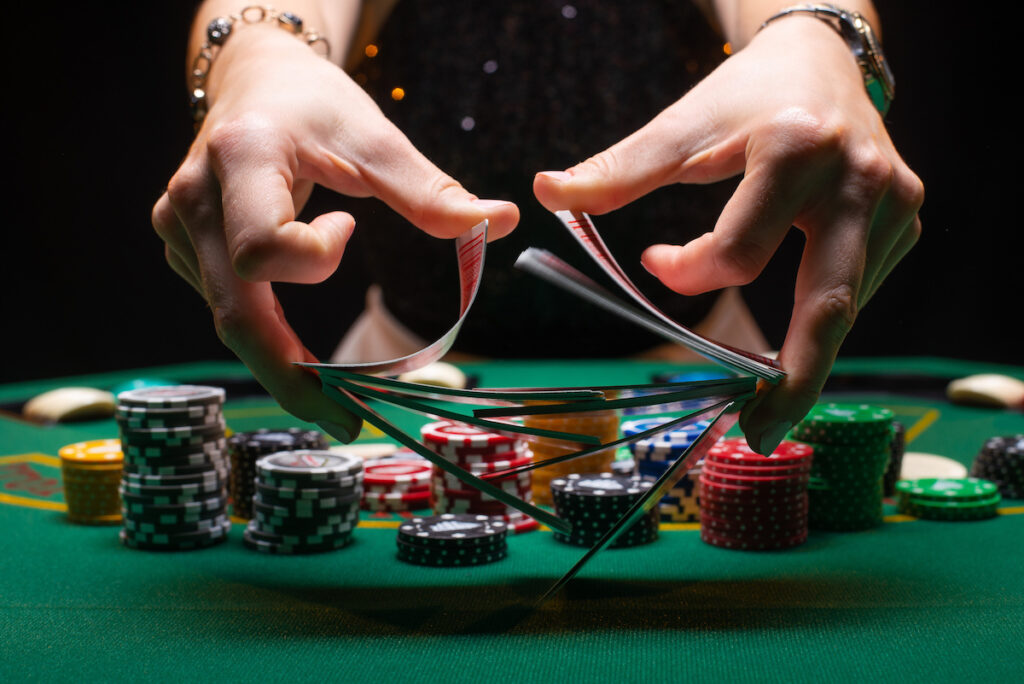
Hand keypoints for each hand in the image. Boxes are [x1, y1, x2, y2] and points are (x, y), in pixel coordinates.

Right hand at [152, 25, 518, 439]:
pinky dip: (267, 336)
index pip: (260, 247)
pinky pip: (226, 305)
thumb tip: (501, 223)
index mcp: (240, 158)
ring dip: (282, 364)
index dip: (313, 258)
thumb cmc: (316, 105)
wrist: (253, 80)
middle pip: (235, 311)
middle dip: (291, 375)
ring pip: (229, 318)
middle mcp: (193, 200)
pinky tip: (298, 353)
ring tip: (336, 404)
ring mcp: (178, 228)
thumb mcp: (374, 137)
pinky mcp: (183, 249)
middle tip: (346, 423)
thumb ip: (429, 190)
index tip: (349, 226)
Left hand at [534, 17, 922, 453]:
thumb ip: (618, 171)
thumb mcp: (682, 125)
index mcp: (797, 151)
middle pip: (828, 305)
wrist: (823, 58)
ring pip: (843, 305)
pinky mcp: (904, 220)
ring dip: (805, 351)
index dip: (688, 272)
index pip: (740, 253)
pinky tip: (800, 327)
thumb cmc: (745, 95)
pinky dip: (823, 315)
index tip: (654, 260)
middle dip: (795, 381)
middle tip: (758, 436)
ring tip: (771, 399)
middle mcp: (858, 182)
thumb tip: (544, 192)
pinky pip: (858, 287)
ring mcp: (893, 205)